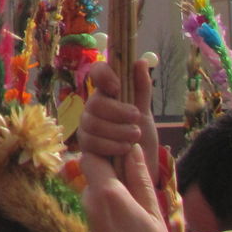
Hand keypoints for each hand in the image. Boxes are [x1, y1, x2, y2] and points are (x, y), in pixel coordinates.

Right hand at [80, 61, 158, 182]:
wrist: (142, 170)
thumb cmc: (142, 140)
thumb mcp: (146, 113)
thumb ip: (142, 88)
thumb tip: (140, 60)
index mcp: (108, 93)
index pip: (97, 72)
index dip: (104, 75)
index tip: (117, 87)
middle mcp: (94, 106)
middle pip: (95, 101)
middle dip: (118, 112)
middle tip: (136, 120)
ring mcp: (87, 126)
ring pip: (93, 122)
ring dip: (118, 131)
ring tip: (133, 139)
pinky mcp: (85, 145)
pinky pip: (92, 141)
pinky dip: (111, 146)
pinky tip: (123, 150)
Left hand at [84, 142, 180, 231]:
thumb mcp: (156, 219)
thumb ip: (141, 181)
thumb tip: (133, 148)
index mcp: (107, 195)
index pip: (92, 154)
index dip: (106, 150)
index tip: (123, 155)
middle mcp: (84, 204)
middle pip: (90, 175)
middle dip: (109, 176)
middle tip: (135, 191)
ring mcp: (76, 221)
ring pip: (89, 196)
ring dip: (107, 199)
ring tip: (132, 221)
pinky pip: (86, 215)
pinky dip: (101, 217)